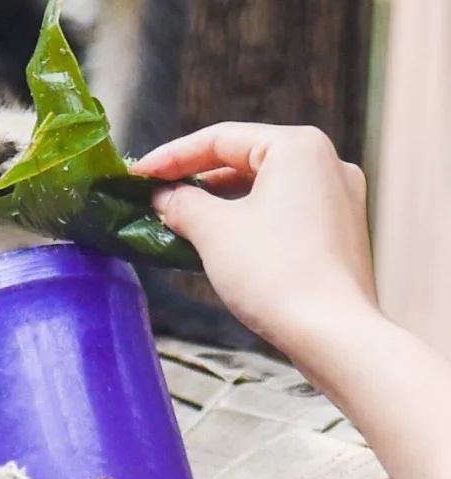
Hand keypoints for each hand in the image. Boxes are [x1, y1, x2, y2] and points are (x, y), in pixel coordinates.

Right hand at [132, 123, 375, 352]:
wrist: (336, 339)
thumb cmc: (275, 273)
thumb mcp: (212, 229)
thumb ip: (181, 202)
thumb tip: (163, 197)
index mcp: (297, 147)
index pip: (219, 139)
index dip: (171, 156)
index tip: (138, 173)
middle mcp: (326, 162)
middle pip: (243, 159)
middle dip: (195, 178)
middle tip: (155, 193)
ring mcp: (339, 198)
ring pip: (263, 186)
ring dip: (219, 200)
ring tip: (178, 216)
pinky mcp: (341, 231)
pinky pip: (282, 209)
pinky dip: (247, 217)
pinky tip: (217, 236)